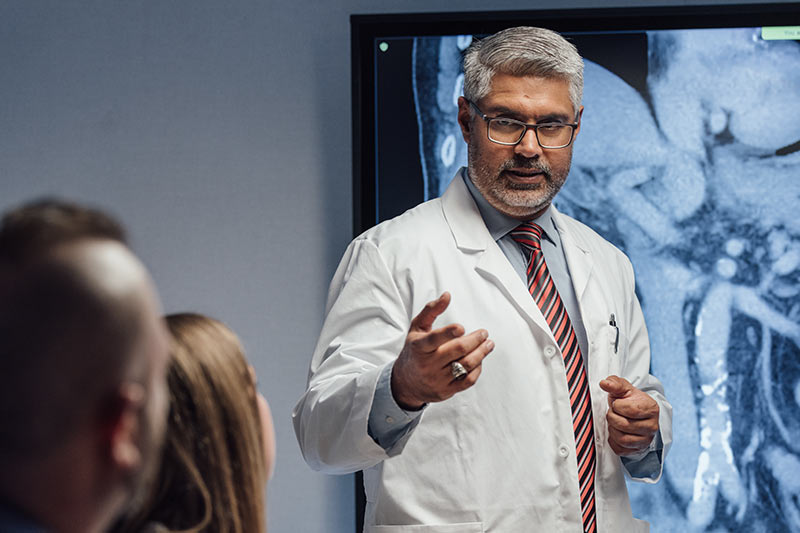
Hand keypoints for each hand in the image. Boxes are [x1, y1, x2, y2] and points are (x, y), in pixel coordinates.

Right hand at [391, 292, 493, 409]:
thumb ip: (431, 310)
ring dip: (481, 354)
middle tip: (484, 333)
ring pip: (465, 365)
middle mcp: (428, 364)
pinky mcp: (446, 390)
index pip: (435, 339)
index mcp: (420, 347)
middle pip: (457, 350)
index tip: (461, 327)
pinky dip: (477, 369)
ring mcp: (438, 379)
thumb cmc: (414, 350)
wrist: (406, 382)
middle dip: (475, 340)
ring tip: (489, 344)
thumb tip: (447, 295)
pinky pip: (467, 381)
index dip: (449, 333)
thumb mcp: (417, 328)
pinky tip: (480, 360)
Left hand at [599, 375, 658, 455]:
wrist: (634, 414)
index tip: (616, 403)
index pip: (632, 410)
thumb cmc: (629, 400)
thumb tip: (604, 383)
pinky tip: (616, 431)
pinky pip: (620, 449)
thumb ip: (614, 383)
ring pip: (622, 439)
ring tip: (614, 421)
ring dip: (612, 429)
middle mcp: (652, 426)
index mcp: (652, 408)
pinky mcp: (637, 450)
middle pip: (625, 425)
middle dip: (612, 417)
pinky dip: (613, 440)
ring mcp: (646, 440)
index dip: (618, 406)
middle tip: (613, 412)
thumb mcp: (623, 388)